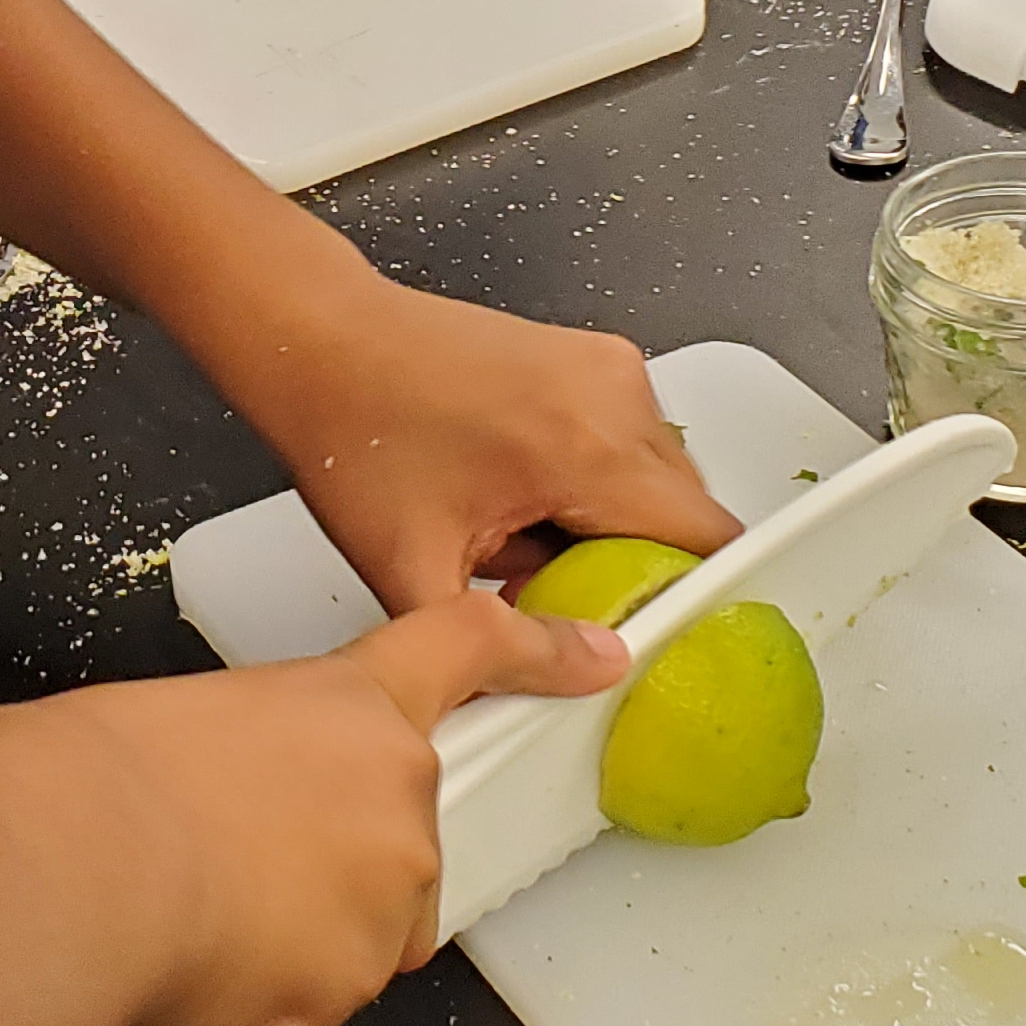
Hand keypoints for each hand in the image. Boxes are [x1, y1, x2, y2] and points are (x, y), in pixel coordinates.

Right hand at [82, 592, 627, 1025]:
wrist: (66, 865)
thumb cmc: (93, 779)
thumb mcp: (182, 721)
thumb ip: (252, 762)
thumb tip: (227, 825)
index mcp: (354, 705)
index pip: (465, 652)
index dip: (537, 654)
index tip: (596, 658)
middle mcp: (396, 802)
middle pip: (391, 845)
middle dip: (319, 863)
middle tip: (216, 859)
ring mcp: (383, 906)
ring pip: (351, 937)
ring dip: (282, 937)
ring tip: (180, 913)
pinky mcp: (346, 995)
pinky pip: (303, 1009)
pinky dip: (246, 1004)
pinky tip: (178, 967)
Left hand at [250, 267, 739, 615]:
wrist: (319, 341)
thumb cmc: (352, 426)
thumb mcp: (412, 569)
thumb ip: (489, 646)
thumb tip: (540, 684)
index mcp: (587, 447)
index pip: (706, 540)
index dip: (681, 595)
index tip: (640, 623)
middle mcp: (613, 393)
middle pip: (687, 511)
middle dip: (631, 562)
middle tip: (541, 575)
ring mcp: (606, 364)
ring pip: (659, 475)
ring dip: (610, 517)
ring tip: (517, 522)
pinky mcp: (589, 354)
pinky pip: (628, 435)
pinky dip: (591, 473)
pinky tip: (518, 484)